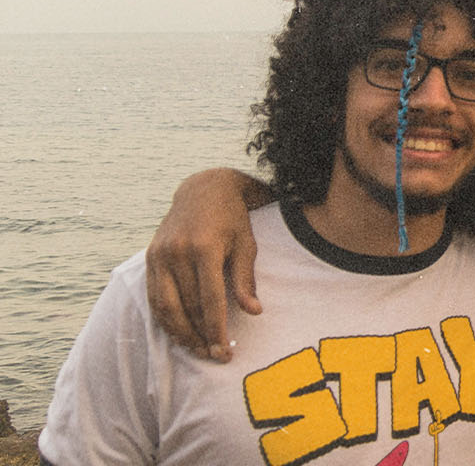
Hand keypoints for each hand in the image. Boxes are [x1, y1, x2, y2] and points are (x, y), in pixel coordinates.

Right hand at [145, 168, 263, 360]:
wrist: (203, 189)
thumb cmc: (232, 219)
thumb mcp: (247, 244)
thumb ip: (246, 279)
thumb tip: (254, 312)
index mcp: (205, 247)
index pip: (210, 299)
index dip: (216, 328)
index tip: (224, 350)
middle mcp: (177, 252)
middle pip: (187, 306)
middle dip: (200, 335)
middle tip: (213, 356)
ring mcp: (159, 255)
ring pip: (166, 306)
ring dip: (180, 332)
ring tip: (196, 349)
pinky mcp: (149, 258)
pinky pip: (154, 296)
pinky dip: (165, 318)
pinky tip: (178, 332)